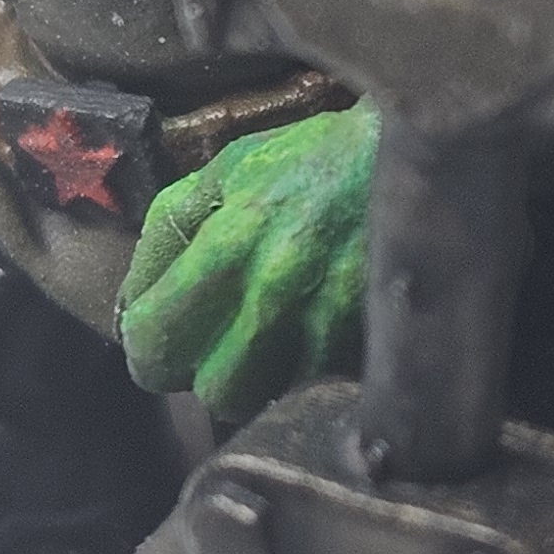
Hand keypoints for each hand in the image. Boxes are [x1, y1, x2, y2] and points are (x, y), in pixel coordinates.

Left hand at [116, 105, 375, 423]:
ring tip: (262, 346)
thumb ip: (171, 230)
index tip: (157, 332)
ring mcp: (330, 325)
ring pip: (264, 403)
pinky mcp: (373, 343)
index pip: (152, 341)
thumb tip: (132, 299)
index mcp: (229, 244)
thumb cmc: (317, 157)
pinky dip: (304, 378)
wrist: (421, 151)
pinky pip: (316, 392)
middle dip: (204, 372)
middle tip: (212, 343)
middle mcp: (276, 293)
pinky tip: (308, 342)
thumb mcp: (230, 169)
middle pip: (210, 391)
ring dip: (255, 383)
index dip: (147, 344)